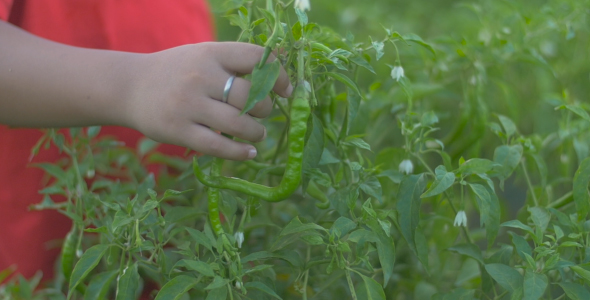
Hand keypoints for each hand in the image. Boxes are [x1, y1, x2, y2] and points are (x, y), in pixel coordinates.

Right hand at [127, 42, 292, 160]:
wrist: (129, 87)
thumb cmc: (177, 71)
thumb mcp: (203, 56)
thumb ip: (235, 64)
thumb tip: (279, 80)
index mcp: (210, 53)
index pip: (255, 58)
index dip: (278, 75)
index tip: (286, 90)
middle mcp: (200, 76)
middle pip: (251, 96)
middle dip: (265, 109)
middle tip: (262, 114)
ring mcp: (188, 104)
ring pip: (238, 124)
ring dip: (256, 132)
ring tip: (257, 134)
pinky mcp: (178, 130)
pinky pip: (218, 146)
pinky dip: (239, 153)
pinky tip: (248, 152)